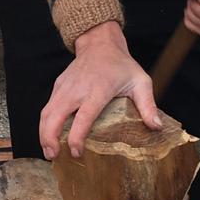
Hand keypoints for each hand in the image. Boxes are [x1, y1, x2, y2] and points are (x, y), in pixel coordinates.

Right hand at [38, 21, 160, 159]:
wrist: (100, 43)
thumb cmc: (121, 64)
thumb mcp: (140, 81)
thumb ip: (148, 105)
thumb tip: (156, 127)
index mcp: (97, 91)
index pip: (83, 117)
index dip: (76, 136)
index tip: (76, 152)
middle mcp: (77, 90)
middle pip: (54, 116)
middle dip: (49, 138)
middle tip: (53, 156)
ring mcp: (65, 88)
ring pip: (46, 113)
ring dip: (43, 134)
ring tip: (49, 152)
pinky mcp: (58, 87)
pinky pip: (48, 107)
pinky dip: (45, 124)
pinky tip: (50, 136)